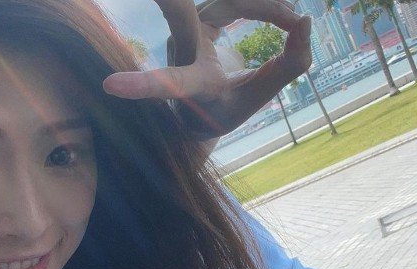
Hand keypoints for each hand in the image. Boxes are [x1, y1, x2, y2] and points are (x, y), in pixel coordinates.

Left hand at [103, 0, 311, 139]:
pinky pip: (235, 0)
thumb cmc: (221, 111)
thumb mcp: (255, 100)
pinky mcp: (194, 17)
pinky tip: (284, 13)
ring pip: (228, 2)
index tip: (110, 87)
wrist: (198, 108)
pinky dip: (262, 5)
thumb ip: (287, 68)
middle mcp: (181, 54)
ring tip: (292, 18)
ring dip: (266, 6)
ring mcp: (184, 31)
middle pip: (178, 13)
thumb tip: (306, 23)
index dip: (144, 86)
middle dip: (168, 0)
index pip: (170, 84)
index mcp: (191, 89)